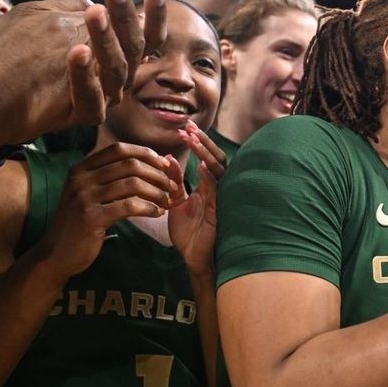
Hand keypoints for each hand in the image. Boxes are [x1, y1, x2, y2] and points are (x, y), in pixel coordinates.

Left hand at [0, 0, 167, 145]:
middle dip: (125, 16)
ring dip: (105, 40)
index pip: (145, 35)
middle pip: (133, 47)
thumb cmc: (19, 52)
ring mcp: (98, 96)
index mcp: (112, 53)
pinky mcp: (77, 115)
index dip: (154, 14)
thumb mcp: (53, 10)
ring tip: (93, 12)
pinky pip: (91, 99)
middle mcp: (111, 75)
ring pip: (116, 70)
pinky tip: (76, 53)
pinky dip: (84, 76)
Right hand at [36, 143, 175, 277]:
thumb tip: (150, 160)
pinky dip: (149, 208)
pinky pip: (129, 206)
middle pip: (129, 164)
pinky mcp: (91, 218)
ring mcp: (84, 197)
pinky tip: (157, 213)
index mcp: (81, 169)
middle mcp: (80, 179)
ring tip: (167, 201)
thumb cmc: (82, 222)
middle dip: (157, 174)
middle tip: (171, 186)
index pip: (119, 149)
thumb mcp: (89, 193)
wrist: (57, 253)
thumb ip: (111, 177)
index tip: (164, 164)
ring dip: (157, 192)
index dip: (145, 153)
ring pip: (132, 184)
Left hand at [168, 122, 225, 277]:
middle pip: (216, 159)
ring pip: (218, 171)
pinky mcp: (220, 212)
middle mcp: (217, 190)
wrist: (193, 259)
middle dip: (203, 142)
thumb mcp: (176, 202)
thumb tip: (167, 158)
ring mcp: (220, 200)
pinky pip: (217, 191)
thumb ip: (174, 182)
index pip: (207, 158)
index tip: (184, 128)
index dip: (198, 142)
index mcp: (208, 186)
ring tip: (192, 140)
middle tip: (188, 127)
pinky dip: (210, 177)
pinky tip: (201, 166)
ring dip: (205, 154)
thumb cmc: (188, 233)